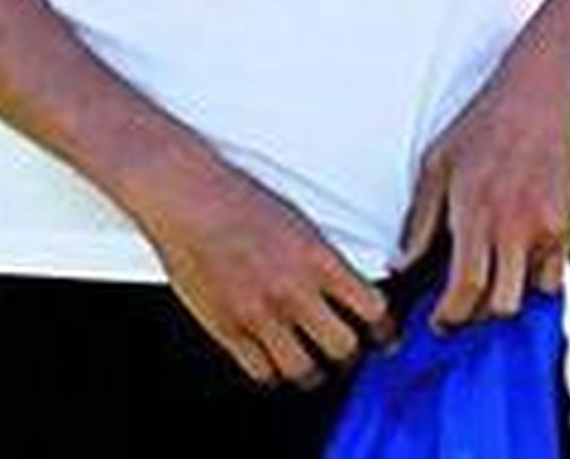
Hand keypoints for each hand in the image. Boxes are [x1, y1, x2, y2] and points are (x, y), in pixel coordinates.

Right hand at [136, 151, 394, 387]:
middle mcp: (292, 288)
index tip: (382, 336)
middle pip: (344, 349)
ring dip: (311, 369)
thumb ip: (322, 259)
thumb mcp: (296, 219)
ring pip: (304, 370)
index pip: (372, 309)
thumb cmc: (236, 198)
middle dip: (349, 353)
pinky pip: (262, 373)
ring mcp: (259, 312)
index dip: (383, 328)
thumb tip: (347, 291)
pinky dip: (272, 371)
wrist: (186, 196)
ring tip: (308, 359)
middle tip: (344, 349)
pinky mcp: (228, 328)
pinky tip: (272, 356)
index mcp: (315, 256)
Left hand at [396, 61, 569, 330]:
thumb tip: (402, 264)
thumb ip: (421, 218)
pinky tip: (519, 259)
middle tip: (462, 305)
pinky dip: (536, 277)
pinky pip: (553, 276)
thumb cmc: (482, 127)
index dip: (450, 317)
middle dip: (477, 315)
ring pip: (529, 295)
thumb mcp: (437, 164)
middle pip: (499, 305)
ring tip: (490, 279)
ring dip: (507, 296)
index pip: (465, 288)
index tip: (439, 322)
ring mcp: (544, 228)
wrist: (542, 100)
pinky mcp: (568, 226)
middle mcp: (511, 226)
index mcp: (474, 212)